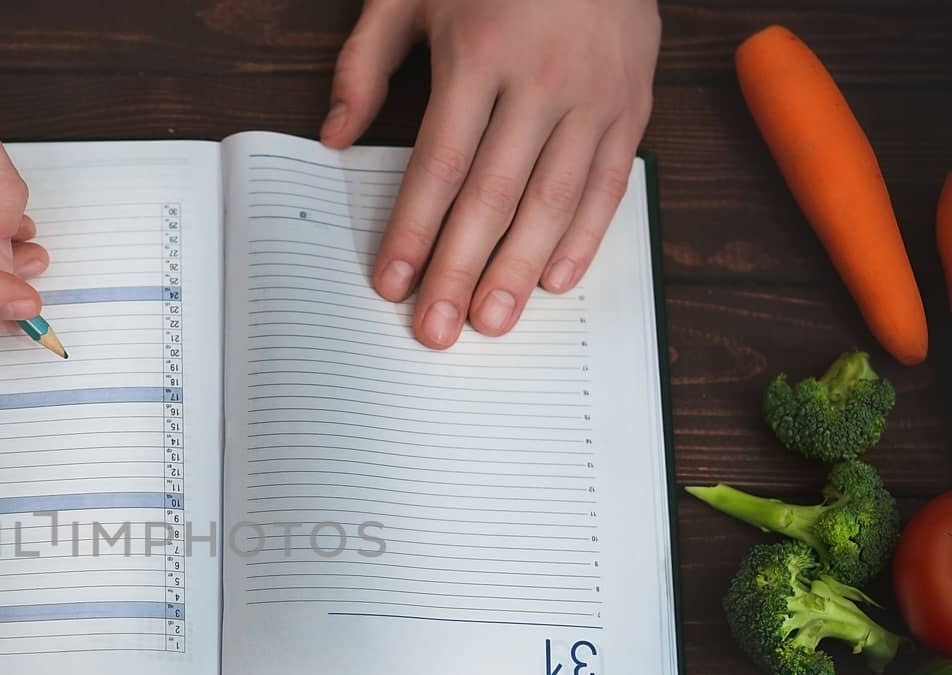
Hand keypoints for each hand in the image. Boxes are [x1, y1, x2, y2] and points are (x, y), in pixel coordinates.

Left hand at [322, 0, 660, 347]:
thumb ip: (365, 62)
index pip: (440, 163)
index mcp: (480, 54)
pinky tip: (554, 281)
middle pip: (494, 196)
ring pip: (554, 201)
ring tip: (490, 323)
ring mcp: (595, 97)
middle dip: (460, 270)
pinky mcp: (633, 106)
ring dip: (519, 270)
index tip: (391, 282)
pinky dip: (585, 238)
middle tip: (437, 329)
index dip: (414, 230)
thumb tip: (333, 138)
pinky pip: (609, 184)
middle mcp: (542, 81)